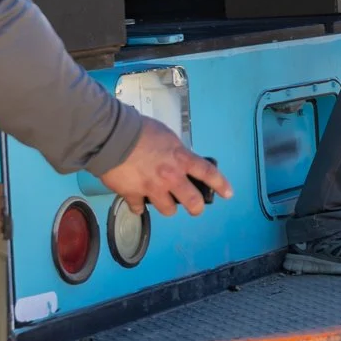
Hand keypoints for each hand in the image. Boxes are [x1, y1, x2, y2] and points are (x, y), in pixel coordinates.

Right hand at [97, 120, 233, 217]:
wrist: (112, 137)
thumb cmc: (141, 130)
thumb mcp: (167, 137)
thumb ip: (176, 151)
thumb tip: (177, 158)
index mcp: (182, 159)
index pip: (208, 173)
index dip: (221, 185)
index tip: (228, 194)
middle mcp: (171, 177)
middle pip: (192, 201)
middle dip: (196, 207)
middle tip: (195, 207)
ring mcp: (152, 188)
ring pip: (168, 209)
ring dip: (168, 207)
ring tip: (164, 202)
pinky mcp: (132, 194)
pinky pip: (138, 208)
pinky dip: (139, 206)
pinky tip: (138, 204)